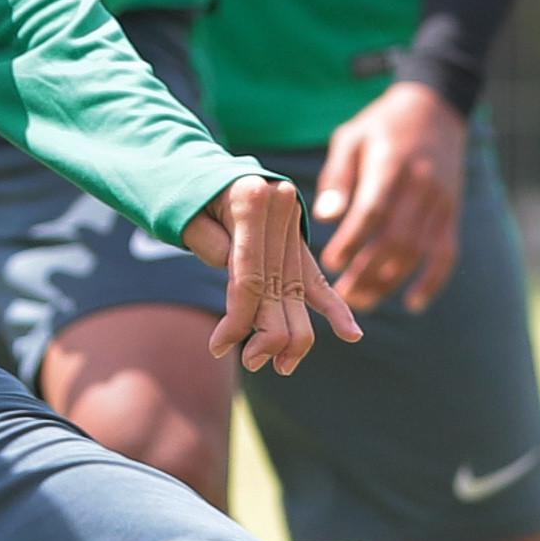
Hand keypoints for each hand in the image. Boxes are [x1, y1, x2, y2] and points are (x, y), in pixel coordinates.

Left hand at [182, 176, 362, 375]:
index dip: (238, 318)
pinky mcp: (300, 243)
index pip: (251, 278)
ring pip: (300, 292)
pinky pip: (318, 281)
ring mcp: (295, 226)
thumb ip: (213, 248)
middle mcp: (281, 210)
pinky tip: (351, 334)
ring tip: (280, 366)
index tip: (219, 346)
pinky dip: (333, 308)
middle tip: (250, 362)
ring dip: (294, 335)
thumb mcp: (187, 219)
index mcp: (252, 200)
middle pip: (280, 289)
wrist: (208, 174)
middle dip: (267, 334)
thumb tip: (242, 289)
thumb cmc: (190, 200)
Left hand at [314, 82, 469, 311]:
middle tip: (340, 295)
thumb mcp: (351, 138)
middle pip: (397, 239)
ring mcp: (442, 201)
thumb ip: (337, 178)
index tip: (330, 263)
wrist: (436, 109)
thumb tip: (324, 217)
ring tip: (361, 301)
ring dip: (389, 282)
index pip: (374, 210)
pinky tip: (412, 303)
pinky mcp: (453, 213)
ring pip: (418, 252)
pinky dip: (432, 282)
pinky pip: (447, 254)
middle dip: (368, 272)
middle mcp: (422, 185)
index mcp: (392, 164)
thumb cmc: (381, 125)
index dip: (353, 241)